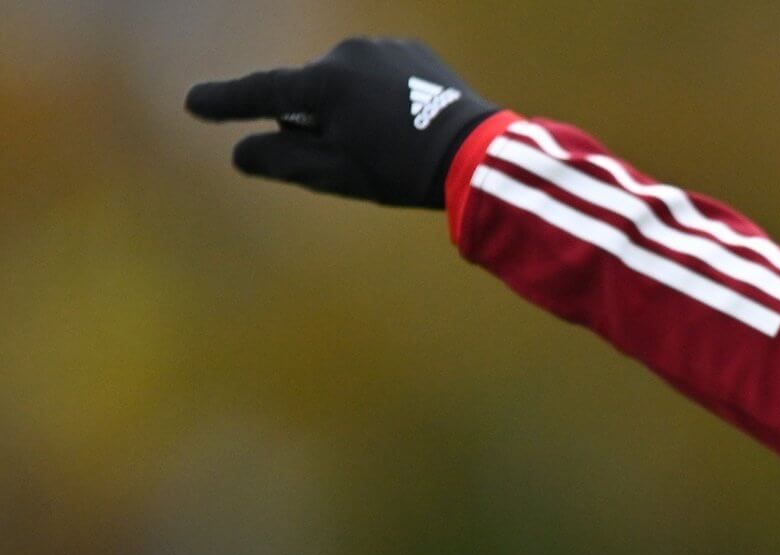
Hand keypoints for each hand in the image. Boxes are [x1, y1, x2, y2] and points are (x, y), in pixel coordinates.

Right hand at [185, 36, 499, 208]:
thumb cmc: (403, 171)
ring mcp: (383, 46)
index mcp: (324, 83)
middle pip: (310, 90)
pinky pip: (378, 72)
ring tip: (384, 139)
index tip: (194, 103)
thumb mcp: (337, 176)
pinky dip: (378, 94)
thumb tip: (240, 152)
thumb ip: (283, 160)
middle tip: (348, 153)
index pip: (263, 92)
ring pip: (345, 80)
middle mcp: (347, 52)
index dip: (226, 101)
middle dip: (315, 118)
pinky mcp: (412, 49)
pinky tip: (404, 121)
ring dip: (349, 104)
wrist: (477, 153)